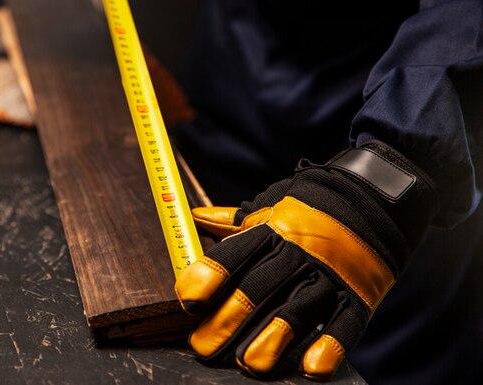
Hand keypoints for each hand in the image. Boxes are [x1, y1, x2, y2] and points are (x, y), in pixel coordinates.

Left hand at [175, 141, 437, 380]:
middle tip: (203, 346)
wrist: (377, 198)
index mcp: (274, 229)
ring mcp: (331, 274)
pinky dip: (330, 346)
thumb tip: (192, 216)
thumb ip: (233, 220)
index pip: (236, 252)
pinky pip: (346, 323)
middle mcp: (300, 252)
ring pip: (298, 309)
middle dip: (229, 318)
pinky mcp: (360, 295)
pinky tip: (311, 368)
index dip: (211, 275)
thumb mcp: (272, 205)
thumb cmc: (313, 206)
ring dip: (273, 338)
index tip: (189, 298)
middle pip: (259, 287)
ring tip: (249, 363)